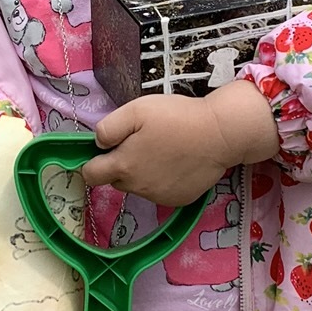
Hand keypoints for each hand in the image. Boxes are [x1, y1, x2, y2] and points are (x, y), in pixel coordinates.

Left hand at [81, 81, 279, 206]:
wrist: (220, 135)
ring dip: (143, 172)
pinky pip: (160, 191)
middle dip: (121, 164)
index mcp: (124, 166)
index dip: (93, 161)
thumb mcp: (136, 110)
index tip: (106, 149)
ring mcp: (159, 197)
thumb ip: (108, 128)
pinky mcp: (178, 200)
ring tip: (163, 149)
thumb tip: (98, 144)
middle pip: (116, 180)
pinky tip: (178, 162)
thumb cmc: (177, 118)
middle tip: (141, 142)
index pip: (91, 175)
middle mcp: (138, 188)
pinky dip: (163, 180)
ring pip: (139, 186)